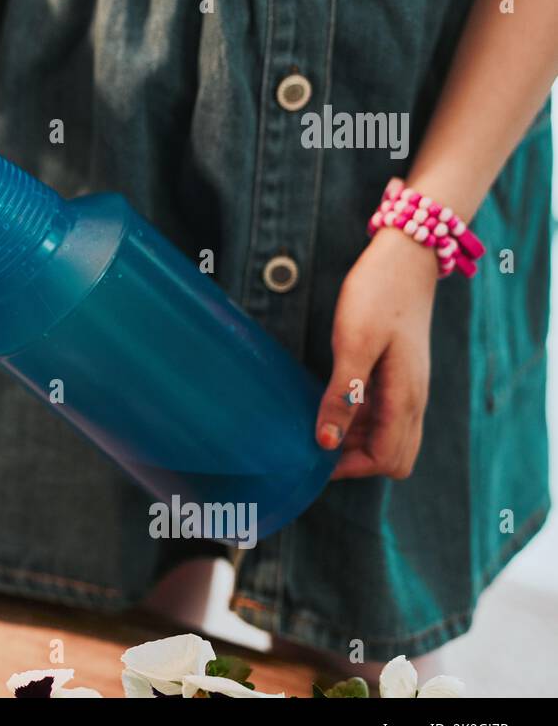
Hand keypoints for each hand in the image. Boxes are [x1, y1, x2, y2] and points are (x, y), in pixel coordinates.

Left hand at [315, 229, 438, 479]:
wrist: (404, 258)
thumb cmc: (378, 296)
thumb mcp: (354, 345)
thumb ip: (343, 396)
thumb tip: (327, 443)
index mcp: (405, 397)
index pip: (386, 459)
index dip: (350, 467)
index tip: (312, 456)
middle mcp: (414, 399)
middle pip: (393, 457)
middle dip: (356, 460)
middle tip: (314, 443)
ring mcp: (409, 387)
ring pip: (390, 437)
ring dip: (357, 441)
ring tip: (316, 424)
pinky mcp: (399, 374)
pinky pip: (385, 414)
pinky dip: (361, 420)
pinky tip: (332, 403)